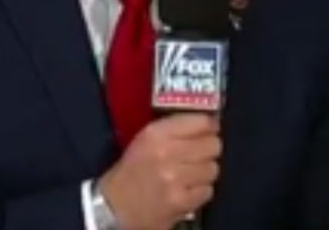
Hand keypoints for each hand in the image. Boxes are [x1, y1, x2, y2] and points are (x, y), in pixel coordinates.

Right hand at [99, 113, 220, 229]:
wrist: (116, 205)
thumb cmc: (133, 167)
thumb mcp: (147, 138)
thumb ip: (175, 127)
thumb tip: (209, 123)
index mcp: (157, 133)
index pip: (201, 122)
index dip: (210, 125)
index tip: (211, 129)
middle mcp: (167, 152)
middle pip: (212, 145)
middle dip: (210, 149)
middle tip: (202, 152)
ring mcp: (175, 178)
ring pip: (212, 168)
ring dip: (205, 171)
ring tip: (193, 173)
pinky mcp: (180, 201)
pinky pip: (207, 190)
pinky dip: (201, 190)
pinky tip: (188, 189)